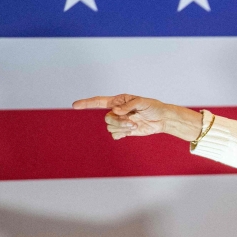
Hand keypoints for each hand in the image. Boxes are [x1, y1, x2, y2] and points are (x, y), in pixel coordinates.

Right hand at [72, 94, 199, 140]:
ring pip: (110, 127)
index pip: (99, 102)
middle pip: (107, 118)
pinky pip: (115, 135)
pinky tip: (131, 131)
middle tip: (132, 122)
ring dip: (122, 128)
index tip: (75, 105)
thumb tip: (116, 111)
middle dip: (119, 122)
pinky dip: (122, 134)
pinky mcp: (124, 131)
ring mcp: (120, 121)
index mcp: (118, 101)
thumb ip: (128, 105)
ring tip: (135, 125)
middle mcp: (117, 111)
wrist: (162, 119)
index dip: (87, 103)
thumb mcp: (142, 102)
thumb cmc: (153, 107)